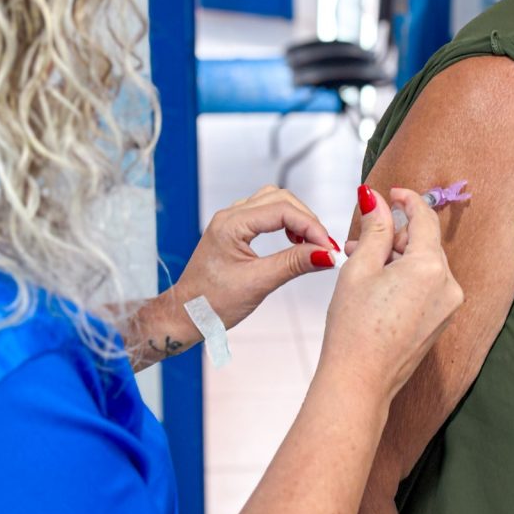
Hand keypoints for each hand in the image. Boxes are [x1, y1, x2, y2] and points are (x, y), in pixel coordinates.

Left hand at [173, 185, 338, 331]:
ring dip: (297, 218)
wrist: (184, 315)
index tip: (329, 248)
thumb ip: (293, 264)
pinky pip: (266, 214)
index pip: (283, 210)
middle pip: (281, 199)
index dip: (311, 226)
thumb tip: (327, 255)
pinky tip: (294, 241)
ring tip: (311, 243)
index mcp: (231, 224)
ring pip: (274, 202)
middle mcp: (230, 216)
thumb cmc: (211, 304)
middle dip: (307, 219)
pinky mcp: (235, 231)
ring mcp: (231, 221)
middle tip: (324, 247)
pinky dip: (285, 222)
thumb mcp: (258, 284)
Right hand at [320, 186, 463, 399]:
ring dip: (397, 258)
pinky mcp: (442, 321)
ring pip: (425, 265)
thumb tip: (376, 199)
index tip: (392, 194)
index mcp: (430, 268)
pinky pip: (427, 286)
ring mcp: (448, 306)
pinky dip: (406, 278)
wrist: (360, 381)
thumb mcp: (359, 267)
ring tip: (362, 267)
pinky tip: (378, 286)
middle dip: (394, 236)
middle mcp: (449, 286)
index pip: (424, 218)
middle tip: (360, 240)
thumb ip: (374, 228)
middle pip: (425, 242)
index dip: (407, 200)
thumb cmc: (354, 329)